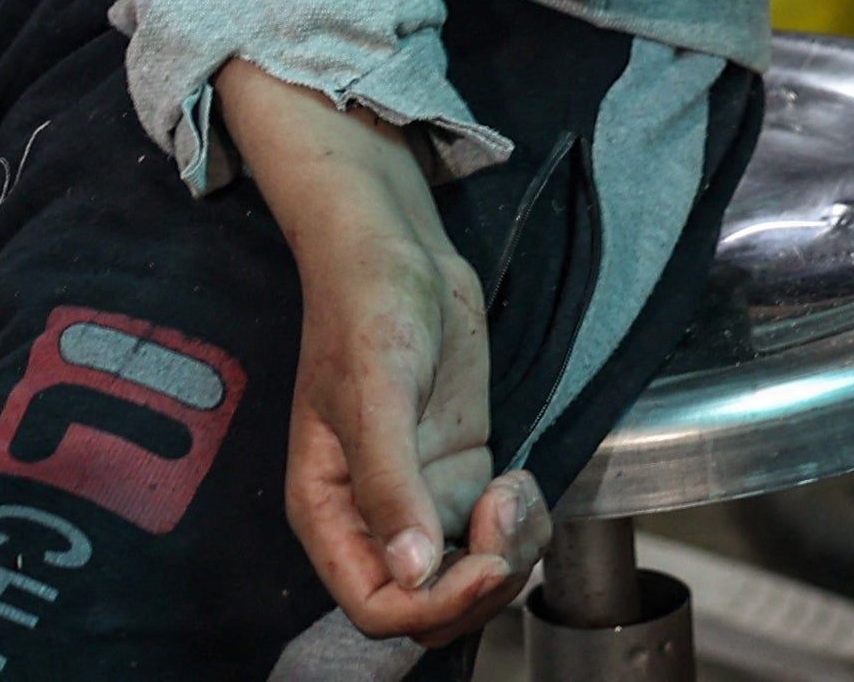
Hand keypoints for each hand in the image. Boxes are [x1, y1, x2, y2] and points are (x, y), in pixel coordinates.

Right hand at [219, 68, 547, 643]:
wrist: (396, 247)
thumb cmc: (364, 304)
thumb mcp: (375, 389)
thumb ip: (389, 482)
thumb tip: (411, 570)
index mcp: (330, 511)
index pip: (376, 606)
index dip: (431, 603)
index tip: (478, 559)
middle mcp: (375, 517)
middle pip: (430, 605)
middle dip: (479, 583)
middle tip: (505, 519)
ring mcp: (423, 497)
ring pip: (472, 575)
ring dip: (510, 553)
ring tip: (516, 491)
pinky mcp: (461, 473)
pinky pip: (497, 534)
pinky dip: (523, 523)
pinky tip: (519, 478)